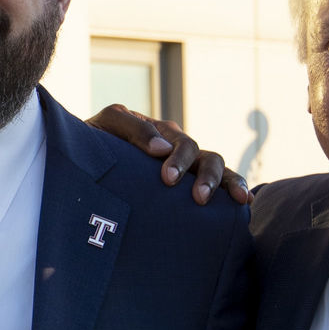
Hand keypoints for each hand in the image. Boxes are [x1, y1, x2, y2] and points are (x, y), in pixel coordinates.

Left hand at [85, 105, 250, 204]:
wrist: (83, 165)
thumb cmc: (94, 142)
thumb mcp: (106, 125)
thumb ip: (131, 128)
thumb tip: (162, 150)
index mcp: (161, 134)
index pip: (181, 143)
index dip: (179, 160)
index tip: (167, 179)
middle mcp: (178, 150)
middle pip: (205, 157)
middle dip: (206, 177)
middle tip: (198, 198)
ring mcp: (185, 169)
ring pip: (217, 169)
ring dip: (226, 183)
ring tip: (234, 200)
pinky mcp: (185, 190)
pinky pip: (218, 188)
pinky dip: (235, 190)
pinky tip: (245, 204)